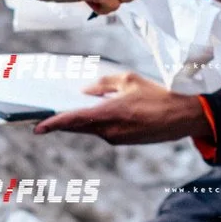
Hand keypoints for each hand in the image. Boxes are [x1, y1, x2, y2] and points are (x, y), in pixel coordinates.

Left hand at [34, 72, 208, 143]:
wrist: (183, 118)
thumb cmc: (158, 95)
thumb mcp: (130, 80)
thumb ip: (104, 84)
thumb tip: (85, 91)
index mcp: (109, 114)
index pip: (74, 120)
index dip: (53, 124)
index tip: (37, 127)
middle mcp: (110, 130)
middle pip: (77, 127)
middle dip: (62, 122)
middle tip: (45, 116)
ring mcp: (116, 138)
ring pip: (90, 129)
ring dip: (80, 121)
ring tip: (69, 109)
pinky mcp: (123, 142)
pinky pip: (102, 131)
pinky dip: (95, 123)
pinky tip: (96, 113)